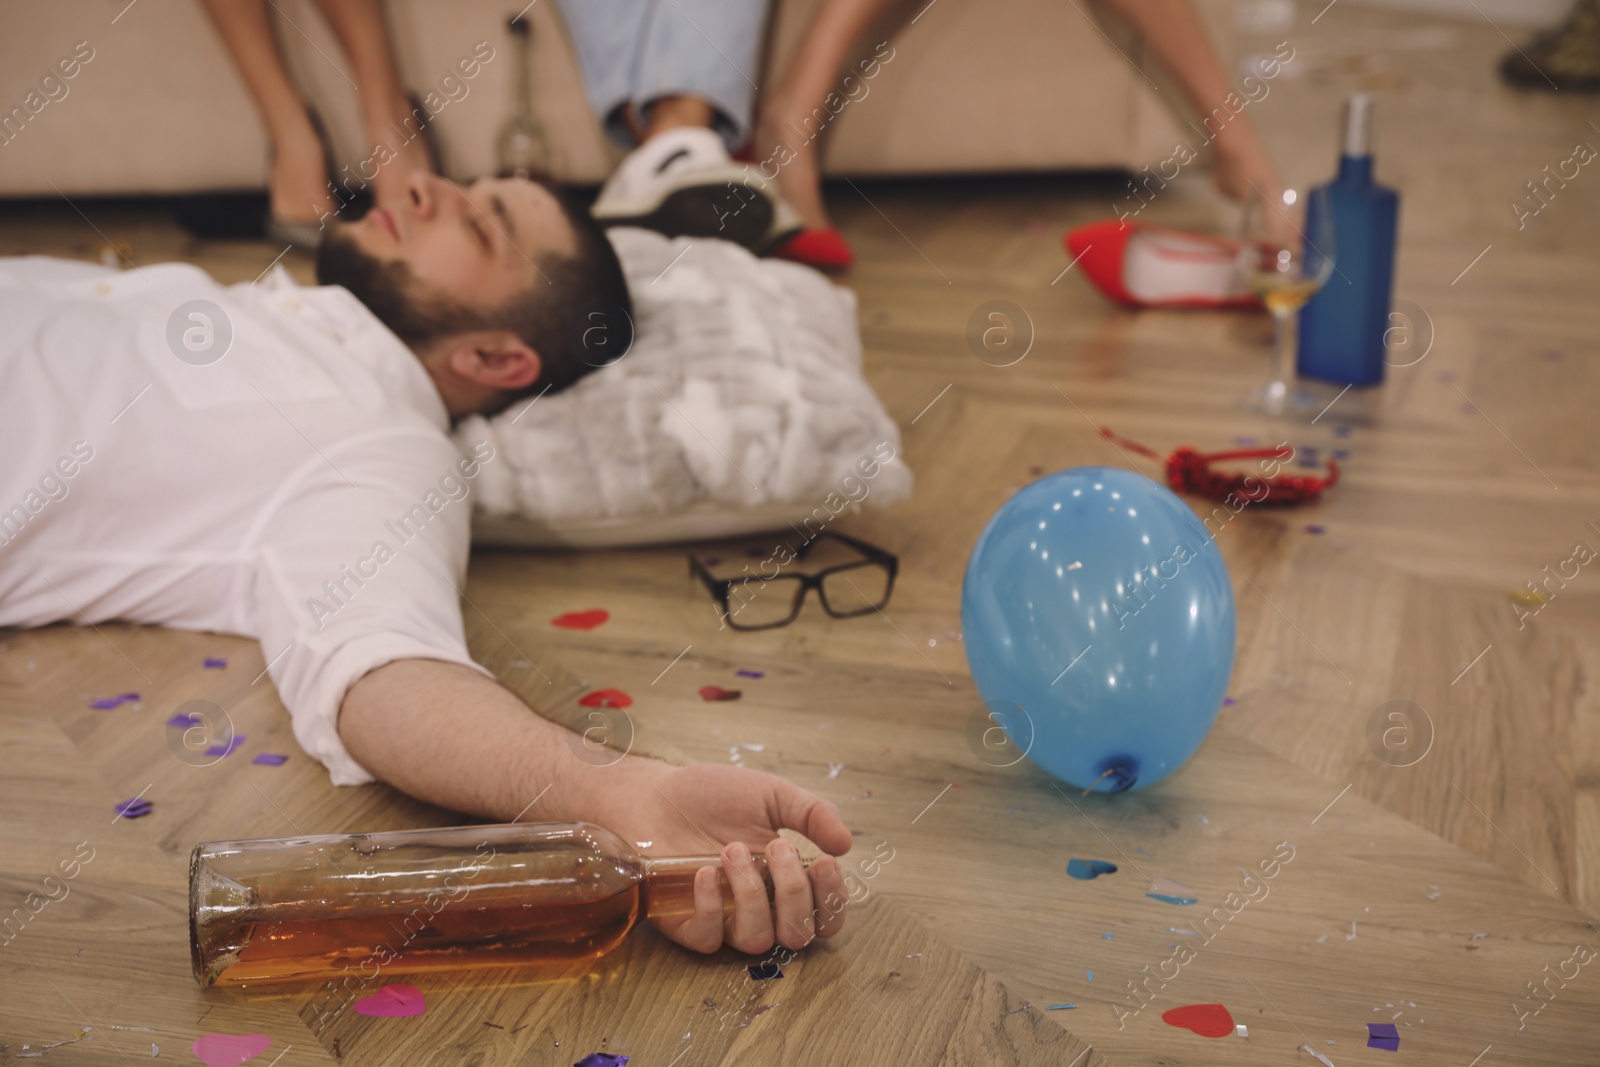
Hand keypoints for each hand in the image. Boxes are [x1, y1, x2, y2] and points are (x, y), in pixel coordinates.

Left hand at [587, 760, 852, 953]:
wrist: (653, 794)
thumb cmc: (712, 796)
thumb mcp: (771, 794)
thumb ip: (812, 813)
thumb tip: (847, 844)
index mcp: (787, 879)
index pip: (825, 913)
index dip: (833, 898)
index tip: (824, 862)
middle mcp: (761, 906)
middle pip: (799, 936)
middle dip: (793, 893)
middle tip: (775, 847)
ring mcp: (725, 919)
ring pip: (757, 940)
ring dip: (751, 895)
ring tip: (731, 850)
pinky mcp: (687, 926)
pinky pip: (710, 939)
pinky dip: (711, 907)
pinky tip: (704, 872)